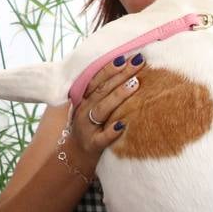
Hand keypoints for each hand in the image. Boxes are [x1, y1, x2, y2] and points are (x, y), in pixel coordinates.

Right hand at [67, 55, 145, 170]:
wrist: (74, 155)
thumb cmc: (89, 126)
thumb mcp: (91, 106)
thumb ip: (103, 91)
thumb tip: (125, 68)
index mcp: (85, 99)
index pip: (97, 80)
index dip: (110, 68)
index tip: (125, 57)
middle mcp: (84, 110)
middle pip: (103, 90)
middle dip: (121, 75)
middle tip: (138, 63)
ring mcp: (88, 127)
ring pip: (103, 109)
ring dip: (118, 96)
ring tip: (135, 84)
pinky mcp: (93, 145)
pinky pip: (103, 137)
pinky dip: (112, 131)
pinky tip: (123, 125)